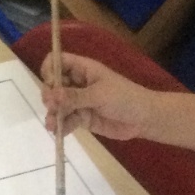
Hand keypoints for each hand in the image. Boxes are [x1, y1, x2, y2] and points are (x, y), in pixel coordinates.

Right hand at [43, 51, 158, 140]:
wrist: (144, 120)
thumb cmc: (126, 98)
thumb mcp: (100, 94)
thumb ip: (75, 96)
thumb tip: (51, 96)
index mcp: (83, 69)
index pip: (57, 61)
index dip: (50, 69)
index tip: (51, 83)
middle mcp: (77, 83)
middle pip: (53, 84)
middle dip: (50, 95)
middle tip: (52, 106)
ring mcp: (78, 101)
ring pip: (58, 104)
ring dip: (52, 114)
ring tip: (52, 125)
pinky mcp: (82, 117)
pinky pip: (66, 120)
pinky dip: (61, 126)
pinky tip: (58, 132)